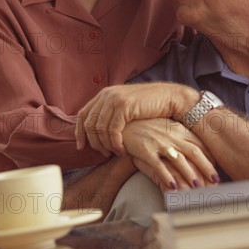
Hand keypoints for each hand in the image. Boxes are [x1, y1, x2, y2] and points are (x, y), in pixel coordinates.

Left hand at [75, 83, 198, 155]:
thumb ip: (111, 114)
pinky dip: (115, 144)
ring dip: (106, 146)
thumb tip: (96, 131)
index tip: (81, 147)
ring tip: (116, 153)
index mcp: (105, 94)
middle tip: (104, 154)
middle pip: (89, 124)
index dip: (79, 132)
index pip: (82, 114)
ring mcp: (114, 99)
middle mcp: (107, 94)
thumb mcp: (126, 108)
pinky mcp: (124, 106)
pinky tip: (122, 151)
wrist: (169, 98)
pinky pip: (112, 131)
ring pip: (99, 129)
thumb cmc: (149, 107)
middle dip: (94, 143)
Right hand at [123, 118, 217, 190]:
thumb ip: (181, 136)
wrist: (125, 123)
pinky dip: (167, 177)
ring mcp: (158, 142)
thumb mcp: (167, 127)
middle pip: (193, 152)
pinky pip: (158, 165)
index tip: (216, 170)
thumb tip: (196, 151)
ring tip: (198, 187)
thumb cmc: (148, 128)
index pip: (199, 144)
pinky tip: (173, 187)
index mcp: (178, 129)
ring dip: (190, 174)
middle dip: (206, 167)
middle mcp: (171, 135)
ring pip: (178, 160)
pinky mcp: (145, 150)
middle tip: (215, 181)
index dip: (209, 158)